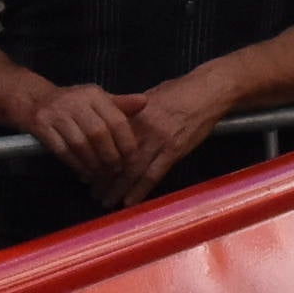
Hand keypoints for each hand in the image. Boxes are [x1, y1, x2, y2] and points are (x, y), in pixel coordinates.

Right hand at [19, 80, 151, 186]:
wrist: (34, 100)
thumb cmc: (73, 103)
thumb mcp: (97, 99)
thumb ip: (121, 104)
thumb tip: (145, 102)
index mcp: (93, 94)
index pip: (116, 120)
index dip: (125, 142)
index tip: (132, 158)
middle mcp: (75, 102)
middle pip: (98, 134)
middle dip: (110, 155)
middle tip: (117, 169)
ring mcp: (56, 114)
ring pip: (80, 144)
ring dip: (93, 163)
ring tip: (103, 174)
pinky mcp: (41, 127)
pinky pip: (62, 150)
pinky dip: (76, 164)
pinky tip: (85, 172)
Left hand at [98, 70, 238, 209]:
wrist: (209, 90)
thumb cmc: (180, 91)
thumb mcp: (150, 97)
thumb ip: (132, 113)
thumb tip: (116, 126)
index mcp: (134, 114)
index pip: (108, 141)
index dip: (95, 158)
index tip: (85, 172)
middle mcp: (143, 129)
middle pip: (117, 158)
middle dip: (103, 178)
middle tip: (92, 193)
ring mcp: (159, 140)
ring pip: (132, 169)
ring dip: (117, 188)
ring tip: (106, 202)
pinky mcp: (175, 150)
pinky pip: (154, 174)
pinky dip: (140, 190)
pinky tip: (130, 202)